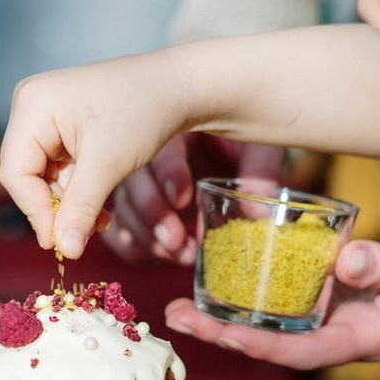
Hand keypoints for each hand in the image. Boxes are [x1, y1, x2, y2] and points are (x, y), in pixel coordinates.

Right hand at [0, 50, 189, 258]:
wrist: (176, 86)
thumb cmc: (143, 111)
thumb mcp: (109, 164)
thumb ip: (81, 209)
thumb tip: (65, 251)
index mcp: (32, 105)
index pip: (16, 172)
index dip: (35, 211)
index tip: (60, 243)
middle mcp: (31, 107)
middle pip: (26, 175)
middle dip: (56, 208)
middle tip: (81, 238)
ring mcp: (46, 118)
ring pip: (44, 178)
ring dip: (71, 205)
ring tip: (102, 222)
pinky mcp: (62, 129)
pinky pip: (60, 170)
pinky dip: (79, 192)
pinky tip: (101, 207)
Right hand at [103, 135, 285, 264]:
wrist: (242, 137)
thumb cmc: (249, 133)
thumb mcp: (261, 143)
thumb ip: (259, 171)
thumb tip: (256, 213)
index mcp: (178, 122)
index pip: (162, 145)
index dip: (169, 173)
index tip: (183, 200)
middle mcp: (149, 146)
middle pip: (132, 177)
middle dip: (152, 213)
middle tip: (176, 241)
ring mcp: (139, 175)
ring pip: (122, 204)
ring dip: (145, 235)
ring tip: (180, 255)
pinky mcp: (137, 201)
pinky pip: (118, 223)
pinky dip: (129, 243)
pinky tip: (153, 256)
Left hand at [165, 239, 379, 368]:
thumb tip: (344, 260)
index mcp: (358, 340)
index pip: (302, 352)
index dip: (263, 346)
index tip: (225, 337)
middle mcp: (332, 334)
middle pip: (269, 342)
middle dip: (221, 334)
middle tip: (175, 316)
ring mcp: (323, 319)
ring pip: (266, 324)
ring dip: (222, 318)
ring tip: (176, 307)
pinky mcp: (320, 298)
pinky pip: (277, 301)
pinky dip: (245, 296)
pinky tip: (215, 282)